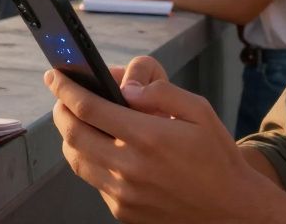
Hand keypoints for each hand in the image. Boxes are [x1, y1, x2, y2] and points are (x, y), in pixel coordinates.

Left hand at [46, 56, 285, 222]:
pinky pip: (94, 181)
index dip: (65, 88)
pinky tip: (103, 149)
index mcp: (148, 136)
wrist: (230, 210)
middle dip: (60, 109)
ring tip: (78, 120)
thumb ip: (160, 92)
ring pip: (76, 159)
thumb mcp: (199, 111)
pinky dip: (90, 160)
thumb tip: (126, 87)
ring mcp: (123, 193)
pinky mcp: (123, 211)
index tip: (54, 76)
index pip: (88, 107)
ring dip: (70, 136)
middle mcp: (130, 167)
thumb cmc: (216, 156)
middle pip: (73, 133)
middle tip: (62, 97)